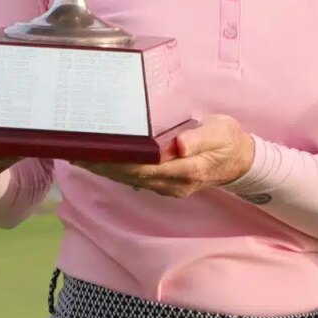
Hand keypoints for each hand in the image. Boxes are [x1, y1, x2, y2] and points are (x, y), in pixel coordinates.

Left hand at [76, 115, 254, 197]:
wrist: (241, 161)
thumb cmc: (228, 140)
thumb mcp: (220, 131)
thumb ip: (199, 138)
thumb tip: (177, 145)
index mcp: (188, 168)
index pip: (146, 167)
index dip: (120, 162)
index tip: (97, 153)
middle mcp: (175, 182)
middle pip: (133, 176)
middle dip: (105, 167)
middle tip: (77, 154)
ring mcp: (170, 186)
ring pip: (132, 180)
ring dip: (107, 171)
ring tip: (82, 159)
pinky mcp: (166, 184)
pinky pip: (138, 180)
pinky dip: (118, 171)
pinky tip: (104, 163)